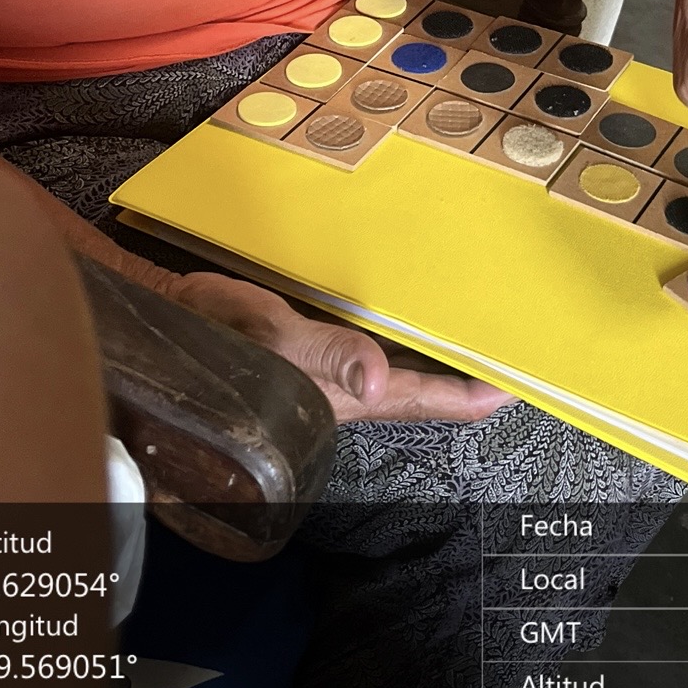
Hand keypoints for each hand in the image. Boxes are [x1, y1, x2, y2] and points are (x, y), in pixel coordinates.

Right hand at [173, 269, 512, 423]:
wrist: (157, 325)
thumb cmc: (215, 340)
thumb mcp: (265, 341)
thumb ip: (321, 354)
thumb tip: (373, 381)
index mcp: (351, 392)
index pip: (432, 400)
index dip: (482, 394)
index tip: (529, 377)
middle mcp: (353, 383)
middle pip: (428, 382)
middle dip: (471, 363)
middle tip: (519, 331)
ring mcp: (335, 364)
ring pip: (404, 357)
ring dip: (439, 338)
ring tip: (485, 306)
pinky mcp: (316, 340)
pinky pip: (374, 329)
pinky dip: (403, 313)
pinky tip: (419, 286)